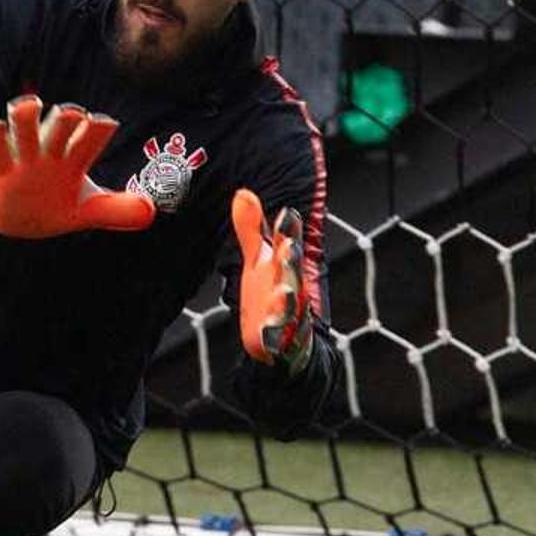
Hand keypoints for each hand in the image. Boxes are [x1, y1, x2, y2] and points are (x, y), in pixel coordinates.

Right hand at [0, 96, 155, 238]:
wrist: (21, 220)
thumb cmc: (59, 206)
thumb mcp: (89, 211)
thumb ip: (117, 210)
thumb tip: (150, 212)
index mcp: (74, 160)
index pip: (89, 142)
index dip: (96, 132)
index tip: (104, 123)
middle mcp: (51, 154)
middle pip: (59, 131)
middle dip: (64, 121)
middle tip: (71, 113)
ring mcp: (26, 161)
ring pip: (26, 134)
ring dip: (27, 119)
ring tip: (29, 104)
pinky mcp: (3, 172)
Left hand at [231, 187, 313, 372]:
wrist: (285, 343)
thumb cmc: (271, 294)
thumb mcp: (258, 260)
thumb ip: (250, 229)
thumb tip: (242, 191)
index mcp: (286, 267)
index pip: (288, 246)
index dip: (288, 231)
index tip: (287, 213)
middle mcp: (292, 289)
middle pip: (293, 274)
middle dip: (290, 262)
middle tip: (287, 248)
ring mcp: (290, 317)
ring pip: (292, 308)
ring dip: (289, 300)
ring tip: (284, 292)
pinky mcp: (282, 344)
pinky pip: (281, 342)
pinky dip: (275, 340)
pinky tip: (265, 336)